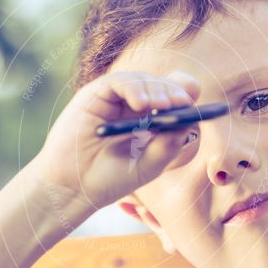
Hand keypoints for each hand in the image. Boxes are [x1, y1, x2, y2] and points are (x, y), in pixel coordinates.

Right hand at [32, 70, 200, 211]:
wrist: (73, 187)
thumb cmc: (109, 179)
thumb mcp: (148, 166)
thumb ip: (168, 146)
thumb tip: (190, 122)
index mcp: (152, 121)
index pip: (175, 98)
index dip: (186, 98)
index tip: (194, 107)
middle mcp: (135, 106)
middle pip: (162, 85)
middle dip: (174, 92)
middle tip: (181, 103)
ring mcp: (115, 99)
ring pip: (143, 80)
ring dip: (156, 90)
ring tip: (162, 106)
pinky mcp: (96, 95)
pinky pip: (119, 81)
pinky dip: (134, 88)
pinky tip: (141, 104)